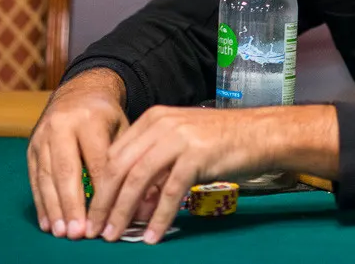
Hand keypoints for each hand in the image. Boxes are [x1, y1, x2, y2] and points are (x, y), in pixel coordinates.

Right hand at [27, 69, 128, 239]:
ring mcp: (42, 136)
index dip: (102, 189)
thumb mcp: (123, 126)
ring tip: (62, 232)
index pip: (97, 160)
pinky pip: (34, 178)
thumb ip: (128, 157)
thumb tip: (141, 195)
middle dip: (72, 204)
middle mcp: (62, 126)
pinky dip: (41, 202)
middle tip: (78, 232)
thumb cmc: (106, 116)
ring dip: (54, 208)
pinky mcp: (31, 147)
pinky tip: (48, 222)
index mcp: (91, 118)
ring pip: (46, 176)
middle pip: (67, 170)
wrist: (78, 91)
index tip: (107, 215)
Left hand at [85, 106, 272, 243]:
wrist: (261, 133)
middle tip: (95, 230)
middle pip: (119, 166)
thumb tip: (132, 203)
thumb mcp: (181, 144)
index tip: (93, 213)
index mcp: (153, 119)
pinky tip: (152, 235)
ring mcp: (179, 138)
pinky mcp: (197, 154)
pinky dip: (158, 216)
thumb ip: (155, 166)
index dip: (99, 187)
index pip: (114, 154)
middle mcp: (161, 124)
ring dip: (123, 211)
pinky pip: (170, 191)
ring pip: (138, 179)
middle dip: (103, 202)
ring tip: (115, 236)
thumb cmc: (223, 141)